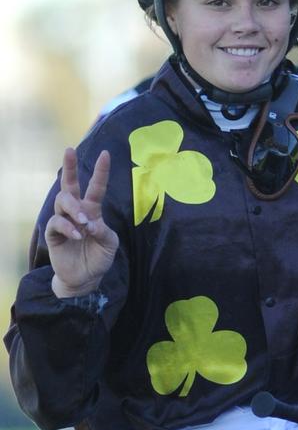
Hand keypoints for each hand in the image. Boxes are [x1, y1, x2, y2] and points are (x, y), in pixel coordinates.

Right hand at [45, 148, 118, 297]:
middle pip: (70, 185)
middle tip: (70, 150)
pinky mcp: (54, 234)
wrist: (86, 278)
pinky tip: (78, 235)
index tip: (105, 154)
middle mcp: (77, 211)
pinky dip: (68, 227)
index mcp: (93, 210)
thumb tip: (91, 223)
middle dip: (70, 166)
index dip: (100, 171)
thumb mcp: (110, 244)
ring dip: (74, 208)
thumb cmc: (99, 258)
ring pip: (63, 200)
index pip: (96, 187)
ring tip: (84, 221)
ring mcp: (64, 221)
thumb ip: (104, 232)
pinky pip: (56, 222)